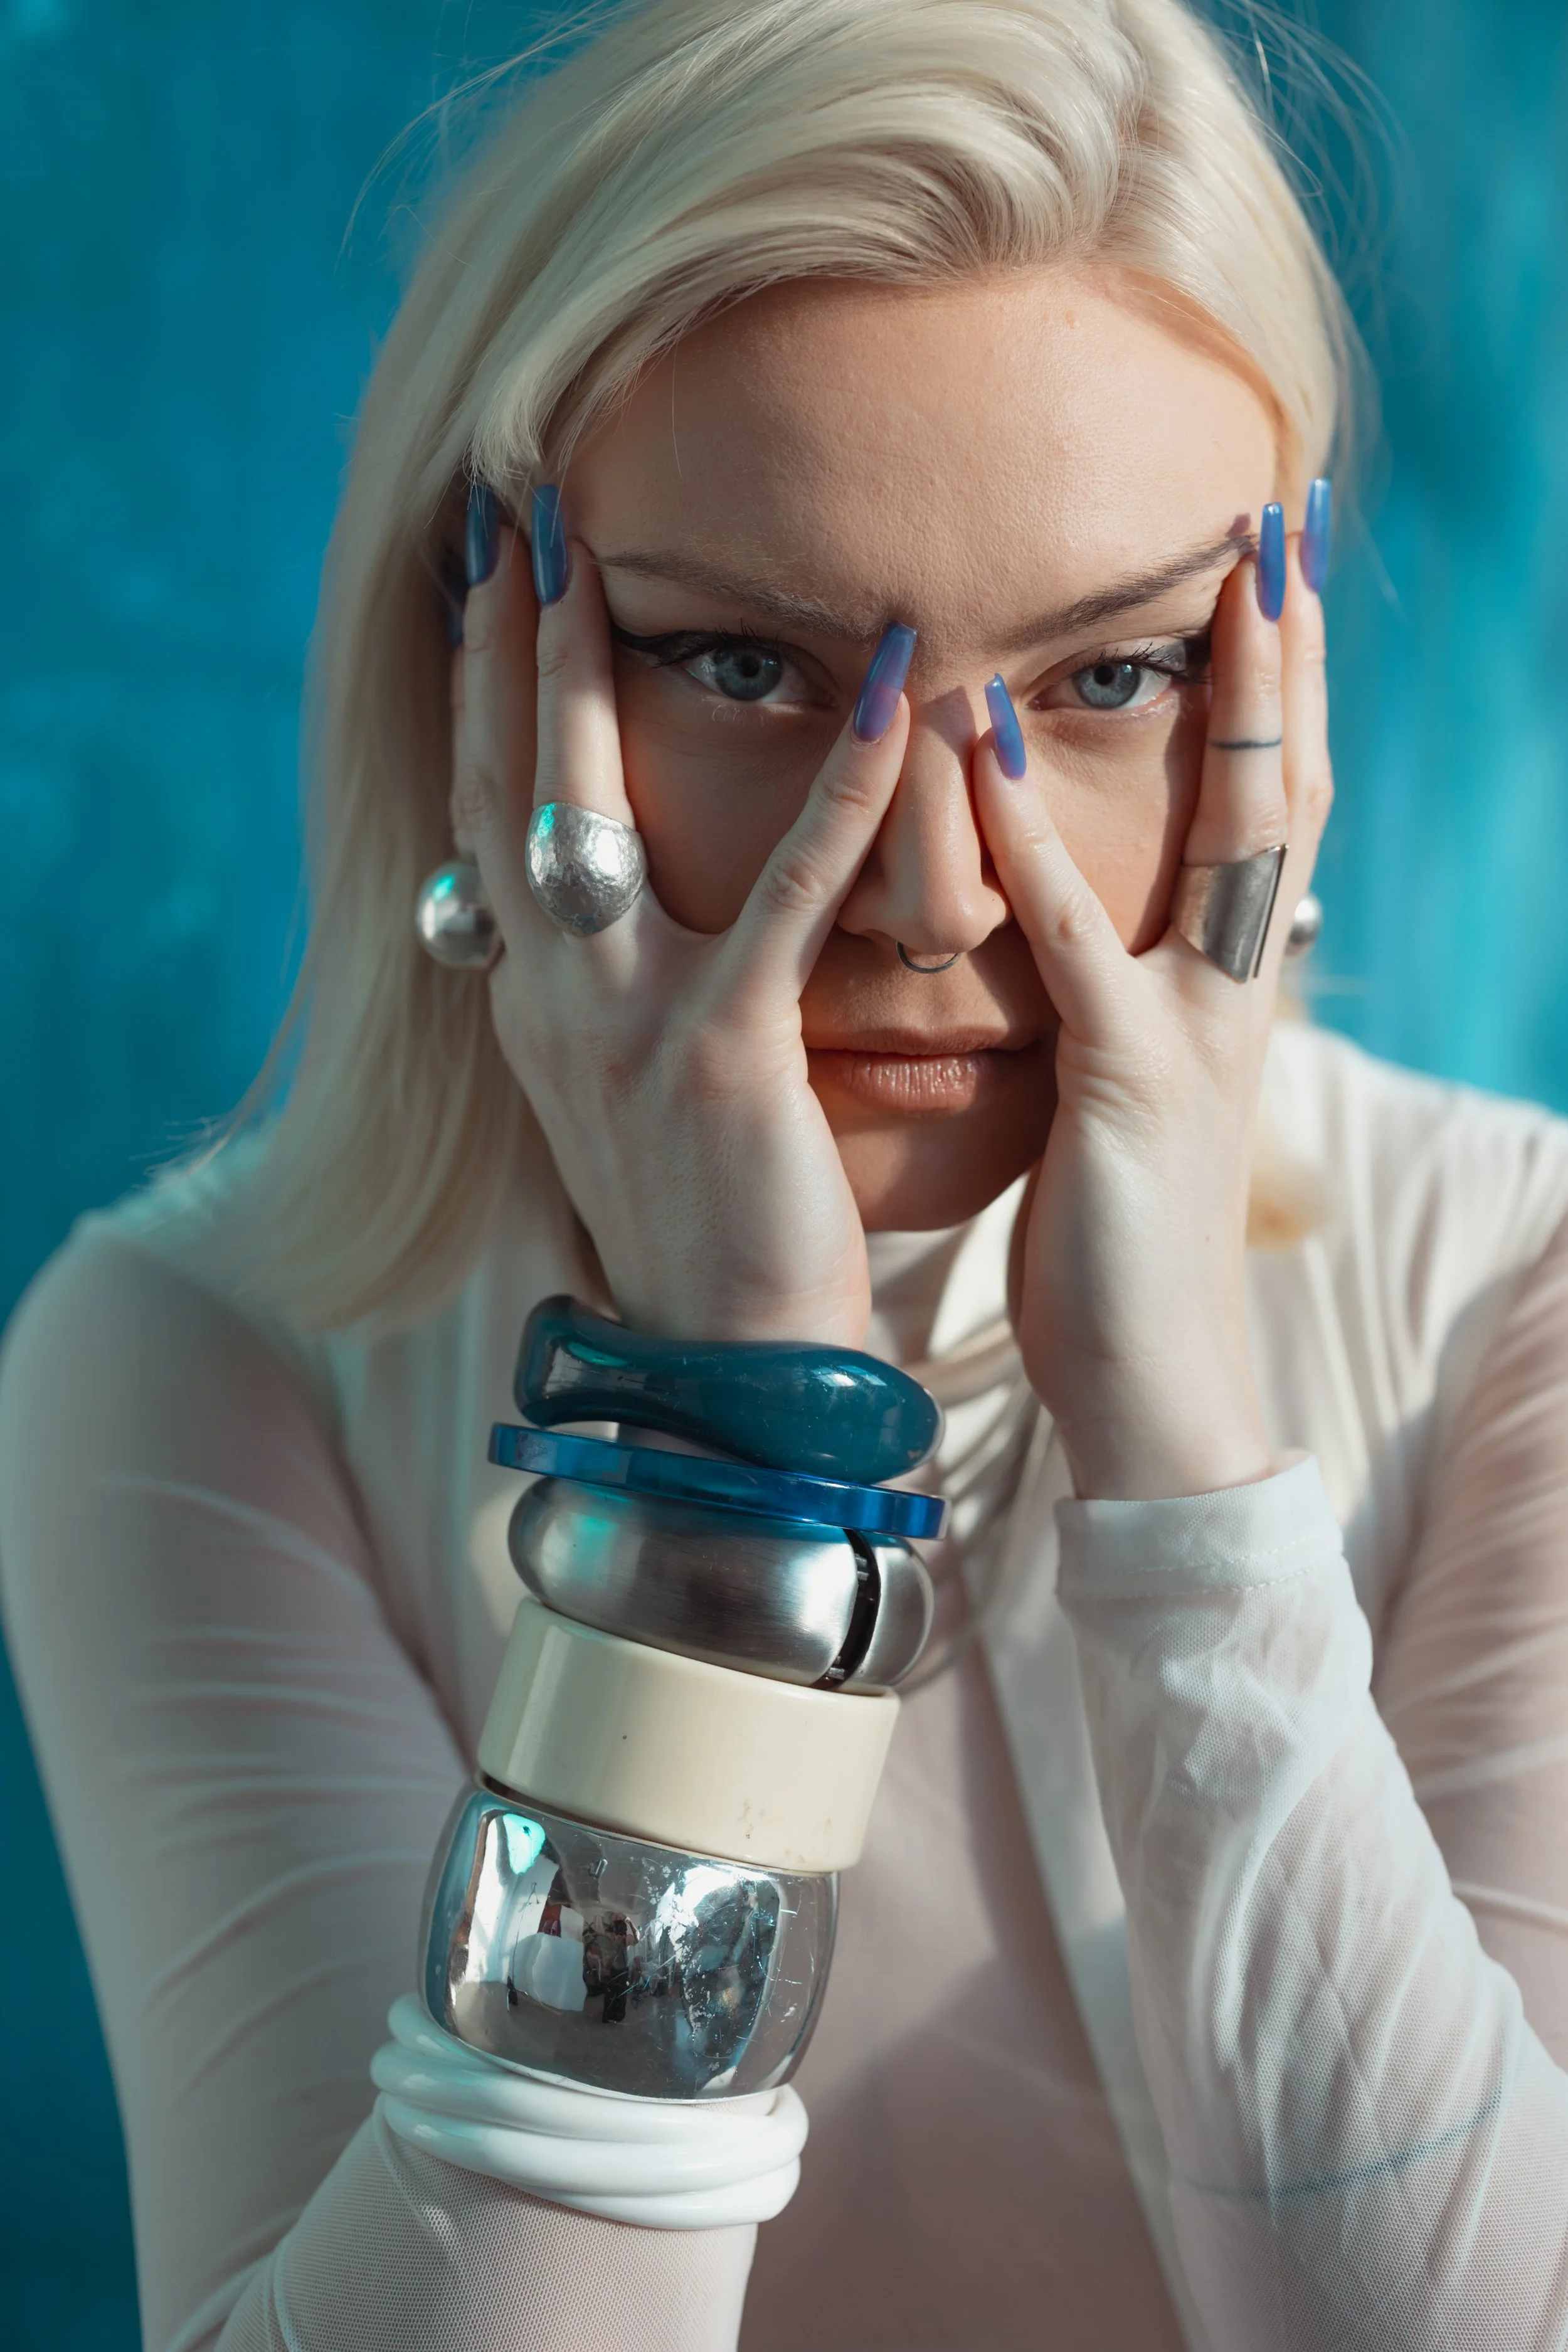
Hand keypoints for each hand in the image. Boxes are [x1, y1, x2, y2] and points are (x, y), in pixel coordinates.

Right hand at [450, 515, 909, 1345]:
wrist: (731, 1363)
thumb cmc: (701, 1212)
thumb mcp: (626, 1083)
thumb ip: (604, 977)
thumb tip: (595, 888)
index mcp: (528, 1001)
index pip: (480, 811)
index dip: (473, 686)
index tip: (480, 572)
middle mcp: (545, 1000)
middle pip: (500, 783)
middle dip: (497, 641)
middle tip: (509, 509)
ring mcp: (620, 1026)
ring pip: (591, 809)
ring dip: (588, 669)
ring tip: (602, 551)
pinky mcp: (721, 1058)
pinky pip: (787, 895)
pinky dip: (839, 788)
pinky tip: (888, 692)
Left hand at [978, 536, 1332, 1499]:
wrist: (1152, 1375)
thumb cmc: (1122, 1231)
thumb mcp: (1132, 1085)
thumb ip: (1121, 989)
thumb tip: (1093, 919)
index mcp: (1233, 981)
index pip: (1276, 802)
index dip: (1285, 683)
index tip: (1278, 565)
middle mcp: (1241, 983)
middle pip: (1291, 783)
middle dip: (1294, 649)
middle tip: (1287, 517)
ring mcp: (1199, 1027)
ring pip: (1238, 830)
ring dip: (1235, 695)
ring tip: (1222, 568)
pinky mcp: (1130, 1080)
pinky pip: (1084, 941)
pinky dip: (1042, 842)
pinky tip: (992, 745)